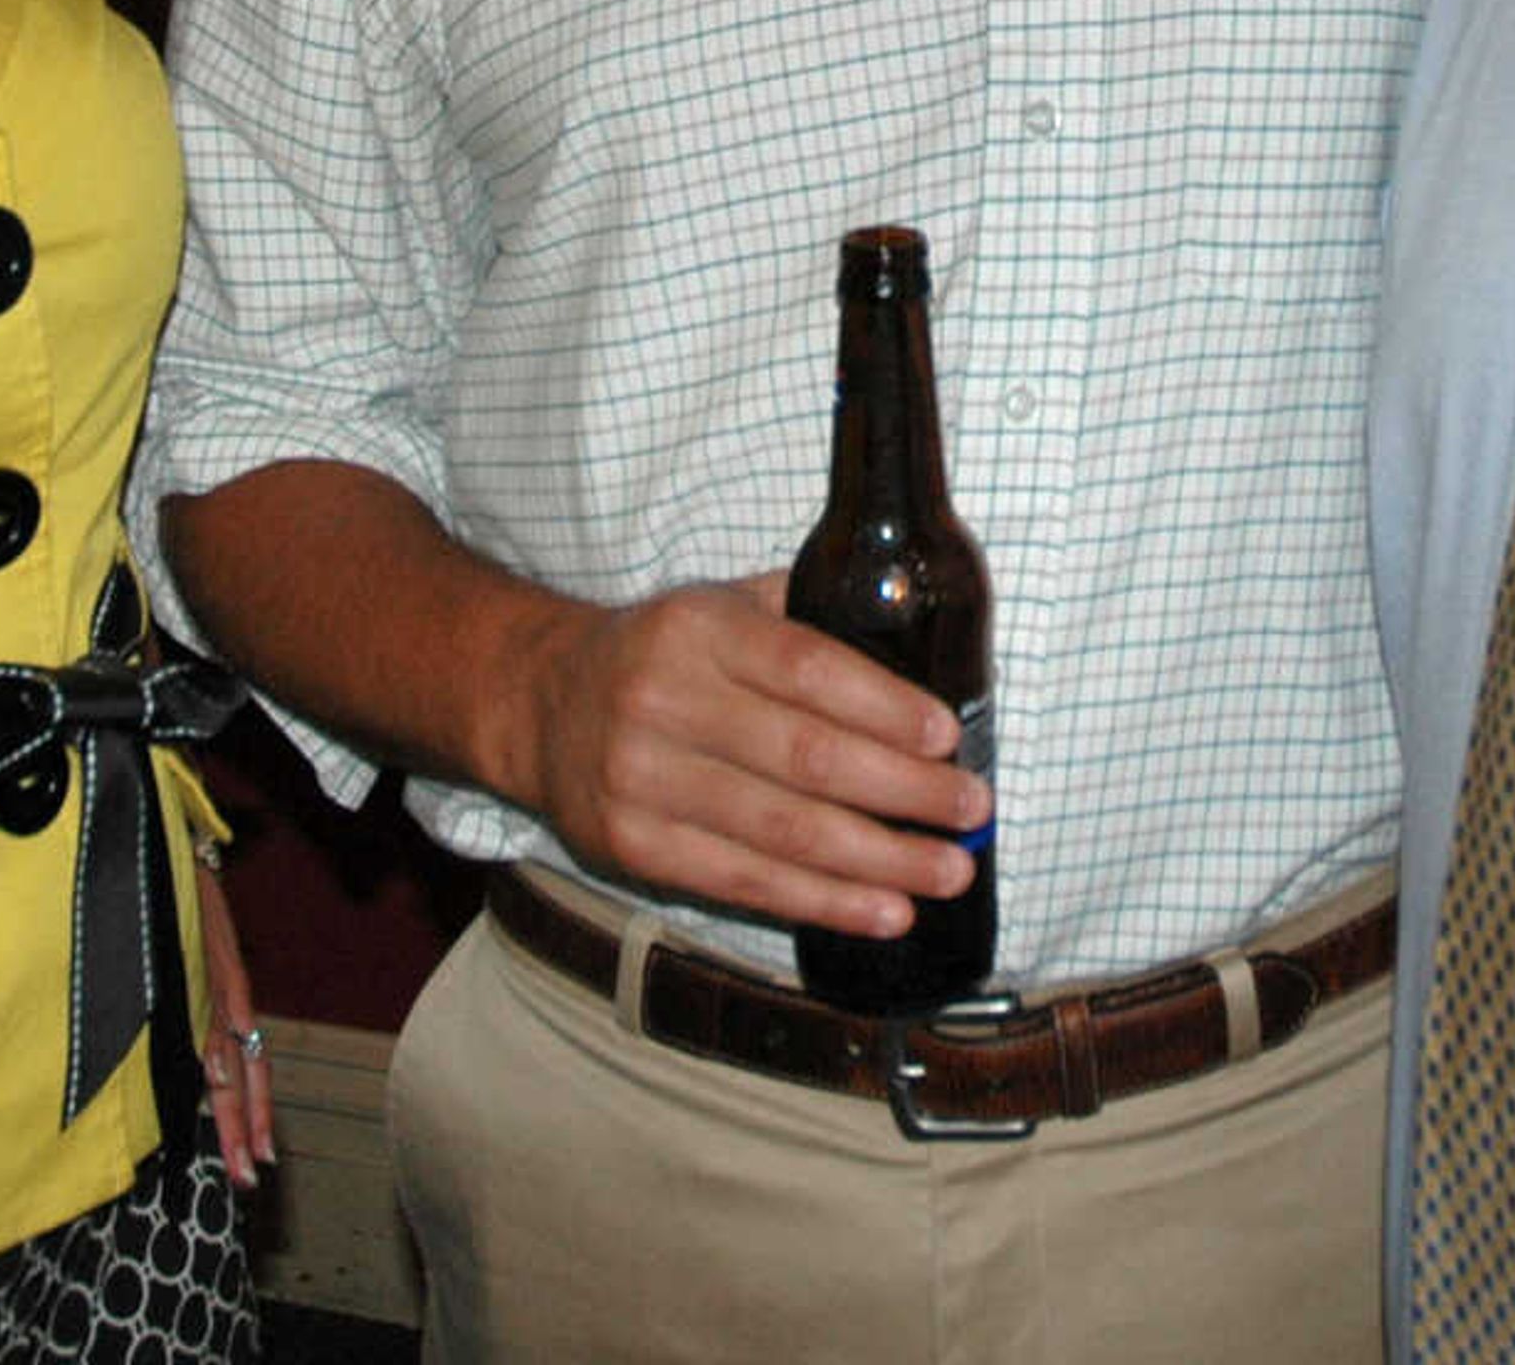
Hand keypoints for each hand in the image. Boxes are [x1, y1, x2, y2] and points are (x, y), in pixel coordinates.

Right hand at [191, 843, 273, 1190]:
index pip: (245, 1066)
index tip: (260, 1159)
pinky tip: (220, 1088)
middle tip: (254, 1180)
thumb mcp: (191, 948)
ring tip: (243, 1163)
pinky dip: (211, 1055)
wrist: (171, 837)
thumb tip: (180, 1036)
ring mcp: (207, 985)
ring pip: (225, 1061)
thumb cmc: (180, 893)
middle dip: (246, 1130)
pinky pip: (201, 1019)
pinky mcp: (192, 967)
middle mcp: (224, 996)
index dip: (255, 1112)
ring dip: (234, 1114)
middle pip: (240, 1075)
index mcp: (226, 996)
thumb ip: (189, 991)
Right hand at [499, 574, 989, 938]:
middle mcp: (665, 700)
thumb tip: (922, 641)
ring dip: (879, 860)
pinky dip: (823, 902)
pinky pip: (744, 882)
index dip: (884, 709)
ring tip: (947, 873)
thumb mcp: (720, 604)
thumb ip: (804, 616)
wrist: (542, 701)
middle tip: (972, 811)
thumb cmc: (661, 652)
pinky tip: (883, 911)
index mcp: (700, 629)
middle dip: (903, 792)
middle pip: (806, 758)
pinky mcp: (634, 847)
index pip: (808, 669)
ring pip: (782, 832)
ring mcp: (644, 780)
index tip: (946, 738)